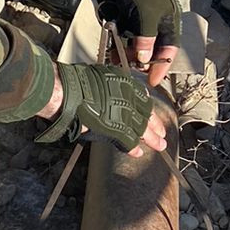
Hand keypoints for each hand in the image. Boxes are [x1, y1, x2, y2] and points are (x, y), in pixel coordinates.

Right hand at [36, 64, 165, 157]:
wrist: (67, 92)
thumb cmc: (76, 82)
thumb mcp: (101, 76)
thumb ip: (112, 85)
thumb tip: (112, 93)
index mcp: (126, 84)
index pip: (144, 100)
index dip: (149, 110)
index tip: (153, 116)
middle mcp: (129, 99)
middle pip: (147, 116)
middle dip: (156, 126)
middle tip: (162, 134)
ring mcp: (125, 115)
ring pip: (143, 130)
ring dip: (152, 140)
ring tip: (159, 146)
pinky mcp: (117, 130)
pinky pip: (129, 142)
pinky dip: (133, 149)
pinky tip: (137, 153)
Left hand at [92, 0, 180, 87]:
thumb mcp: (145, 15)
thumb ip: (146, 39)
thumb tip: (144, 60)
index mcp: (169, 20)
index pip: (170, 50)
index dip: (162, 66)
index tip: (152, 82)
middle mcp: (156, 24)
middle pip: (153, 51)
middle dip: (144, 62)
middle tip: (133, 72)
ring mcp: (139, 23)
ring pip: (136, 47)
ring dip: (128, 56)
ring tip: (119, 63)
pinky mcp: (124, 21)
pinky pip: (123, 40)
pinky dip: (118, 48)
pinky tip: (112, 54)